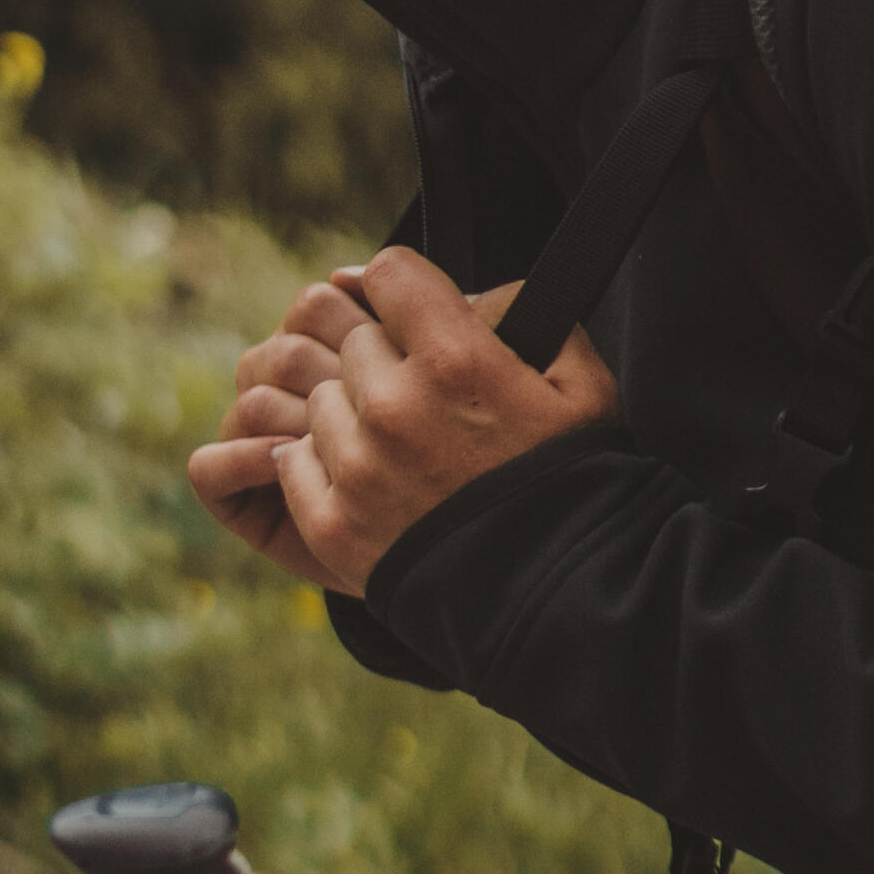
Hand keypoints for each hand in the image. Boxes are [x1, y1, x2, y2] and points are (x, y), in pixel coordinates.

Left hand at [186, 249, 615, 595]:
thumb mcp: (579, 383)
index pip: (389, 272)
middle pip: (354, 340)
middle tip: (424, 396)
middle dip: (387, 358)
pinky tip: (368, 477)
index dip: (405, 287)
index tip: (415, 311)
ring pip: (320, 398)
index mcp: (458, 361)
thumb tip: (470, 294)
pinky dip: (322, 463)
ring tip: (401, 446)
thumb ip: (524, 314)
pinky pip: (293, 460)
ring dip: (352, 412)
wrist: (557, 600)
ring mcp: (358, 468)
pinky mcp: (332, 524)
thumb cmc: (574, 484)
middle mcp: (395, 407)